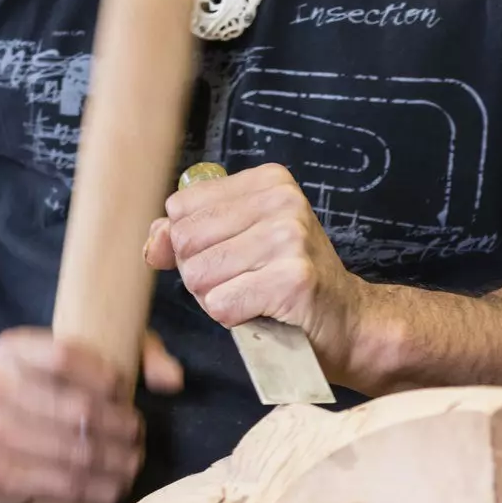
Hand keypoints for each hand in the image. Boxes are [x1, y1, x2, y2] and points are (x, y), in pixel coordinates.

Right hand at [0, 329, 143, 502]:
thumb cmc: (46, 390)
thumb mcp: (86, 356)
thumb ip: (137, 354)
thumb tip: (172, 380)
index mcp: (13, 350)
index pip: (64, 357)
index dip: (104, 377)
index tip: (122, 390)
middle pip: (78, 411)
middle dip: (121, 428)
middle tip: (136, 436)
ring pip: (75, 454)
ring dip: (115, 463)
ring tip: (132, 462)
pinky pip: (61, 488)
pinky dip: (96, 491)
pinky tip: (112, 487)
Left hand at [144, 163, 365, 382]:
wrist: (347, 320)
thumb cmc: (288, 280)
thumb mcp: (239, 242)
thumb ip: (189, 235)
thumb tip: (154, 244)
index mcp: (267, 182)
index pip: (181, 208)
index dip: (193, 245)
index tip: (231, 255)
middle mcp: (282, 201)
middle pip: (186, 242)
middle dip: (201, 275)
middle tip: (241, 281)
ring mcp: (290, 238)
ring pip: (200, 276)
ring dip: (217, 299)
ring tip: (253, 296)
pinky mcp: (293, 279)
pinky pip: (221, 305)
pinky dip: (232, 318)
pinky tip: (262, 311)